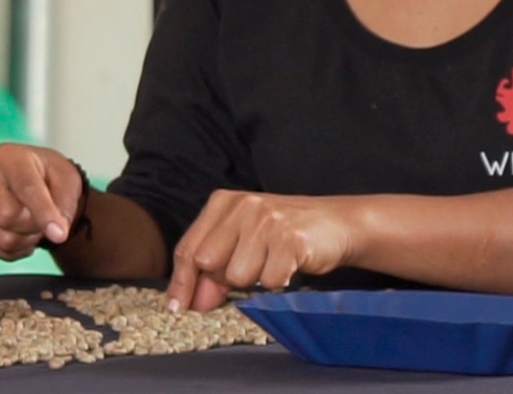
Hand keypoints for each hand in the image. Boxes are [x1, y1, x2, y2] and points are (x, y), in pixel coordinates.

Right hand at [0, 142, 84, 259]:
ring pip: (4, 237)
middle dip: (34, 225)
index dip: (44, 213)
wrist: (37, 185)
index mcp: (8, 157)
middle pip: (7, 215)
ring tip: (34, 224)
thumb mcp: (68, 182)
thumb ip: (63, 206)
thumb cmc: (51, 179)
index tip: (60, 234)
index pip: (24, 187)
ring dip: (28, 239)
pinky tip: (23, 232)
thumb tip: (56, 234)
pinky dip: (18, 248)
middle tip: (47, 218)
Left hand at [166, 190, 359, 310]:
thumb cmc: (284, 234)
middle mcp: (242, 207)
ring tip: (273, 262)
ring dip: (255, 280)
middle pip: (207, 263)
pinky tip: (289, 265)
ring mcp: (266, 220)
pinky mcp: (290, 239)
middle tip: (251, 268)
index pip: (189, 247)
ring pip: (237, 276)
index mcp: (223, 203)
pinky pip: (269, 281)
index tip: (175, 308)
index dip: (181, 281)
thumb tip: (189, 302)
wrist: (337, 223)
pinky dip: (279, 283)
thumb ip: (214, 268)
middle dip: (223, 278)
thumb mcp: (243, 242)